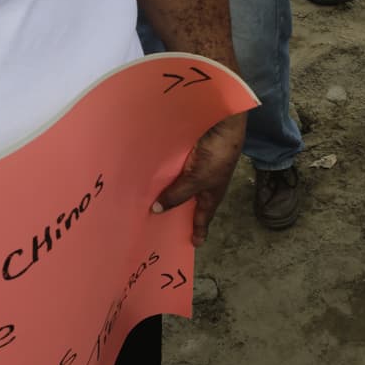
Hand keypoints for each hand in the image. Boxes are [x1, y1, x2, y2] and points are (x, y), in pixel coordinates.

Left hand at [153, 113, 246, 245]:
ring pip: (176, 183)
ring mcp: (193, 166)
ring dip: (163, 190)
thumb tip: (156, 211)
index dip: (199, 230)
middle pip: (186, 200)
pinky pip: (169, 167)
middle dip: (174, 210)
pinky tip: (143, 177)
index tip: (195, 243)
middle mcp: (201, 181)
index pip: (203, 216)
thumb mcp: (198, 180)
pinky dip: (159, 172)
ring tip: (142, 201)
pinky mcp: (184, 152)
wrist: (222, 122)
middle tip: (158, 225)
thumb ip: (178, 195)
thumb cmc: (219, 154)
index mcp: (210, 193)